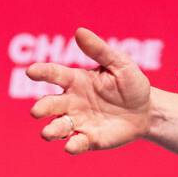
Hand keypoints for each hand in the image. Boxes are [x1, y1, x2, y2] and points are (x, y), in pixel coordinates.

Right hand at [28, 27, 152, 154]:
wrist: (146, 111)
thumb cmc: (130, 84)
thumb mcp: (120, 64)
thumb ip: (99, 50)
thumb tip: (79, 31)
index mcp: (76, 80)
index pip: (54, 74)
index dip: (42, 72)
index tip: (31, 71)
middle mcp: (71, 102)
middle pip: (49, 104)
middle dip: (41, 107)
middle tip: (37, 110)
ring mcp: (78, 122)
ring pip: (56, 127)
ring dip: (51, 130)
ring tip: (48, 132)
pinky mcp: (88, 139)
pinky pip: (75, 144)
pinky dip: (72, 146)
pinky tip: (72, 145)